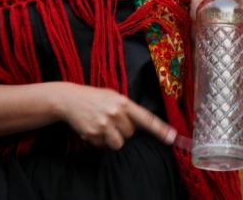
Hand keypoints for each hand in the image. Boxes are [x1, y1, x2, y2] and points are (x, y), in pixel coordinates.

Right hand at [54, 83, 176, 149]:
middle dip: (123, 130)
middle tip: (112, 120)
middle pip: (131, 134)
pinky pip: (103, 146)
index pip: (146, 118)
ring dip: (113, 138)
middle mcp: (116, 113)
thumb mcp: (114, 96)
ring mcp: (104, 124)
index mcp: (124, 102)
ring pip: (119, 143)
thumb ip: (128, 109)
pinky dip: (99, 141)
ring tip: (104, 126)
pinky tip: (92, 128)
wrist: (70, 99)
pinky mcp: (93, 133)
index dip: (160, 129)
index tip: (172, 137)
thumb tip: (141, 124)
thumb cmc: (95, 97)